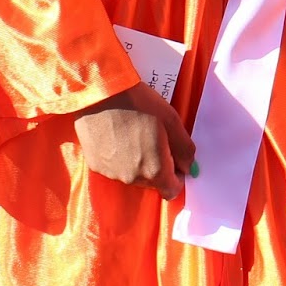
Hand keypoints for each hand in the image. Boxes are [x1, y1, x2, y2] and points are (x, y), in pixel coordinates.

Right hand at [74, 81, 194, 199]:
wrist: (101, 95)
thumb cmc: (140, 105)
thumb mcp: (172, 122)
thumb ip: (184, 149)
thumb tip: (189, 168)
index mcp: (154, 170)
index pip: (171, 190)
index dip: (177, 175)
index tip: (175, 157)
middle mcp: (132, 178)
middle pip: (153, 183)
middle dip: (159, 166)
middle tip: (156, 139)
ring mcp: (112, 174)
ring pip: (134, 176)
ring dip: (139, 162)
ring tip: (136, 135)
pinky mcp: (96, 166)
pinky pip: (116, 169)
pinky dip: (121, 158)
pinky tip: (119, 137)